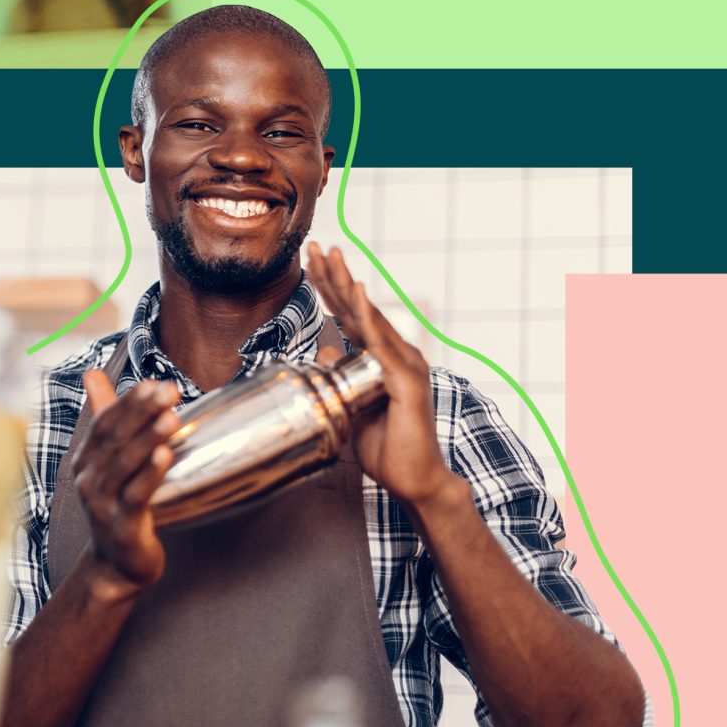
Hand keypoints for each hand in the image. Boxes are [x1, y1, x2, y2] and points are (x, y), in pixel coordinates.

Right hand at [68, 370, 181, 602]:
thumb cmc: (117, 506)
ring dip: (149, 437)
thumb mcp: (109, 461)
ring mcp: (102, 504)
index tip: (154, 382)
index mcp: (85, 461)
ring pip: (125, 464)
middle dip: (143, 412)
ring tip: (172, 416)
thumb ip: (105, 416)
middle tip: (170, 390)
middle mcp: (89, 480)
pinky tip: (165, 454)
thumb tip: (91, 372)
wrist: (116, 566)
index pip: (104, 423)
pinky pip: (136, 495)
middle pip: (115, 439)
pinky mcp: (122, 526)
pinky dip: (150, 473)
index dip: (128, 401)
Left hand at [306, 242, 464, 508]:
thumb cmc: (387, 447)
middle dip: (335, 276)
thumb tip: (326, 348)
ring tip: (332, 257)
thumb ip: (340, 376)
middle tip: (316, 245)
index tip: (311, 262)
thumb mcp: (351, 406)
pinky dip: (368, 318)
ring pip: (370, 317)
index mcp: (381, 359)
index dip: (330, 288)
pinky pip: (383, 345)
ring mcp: (404, 365)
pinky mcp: (407, 381)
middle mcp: (396, 354)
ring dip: (348, 285)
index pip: (350, 316)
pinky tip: (357, 294)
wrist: (415, 481)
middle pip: (358, 308)